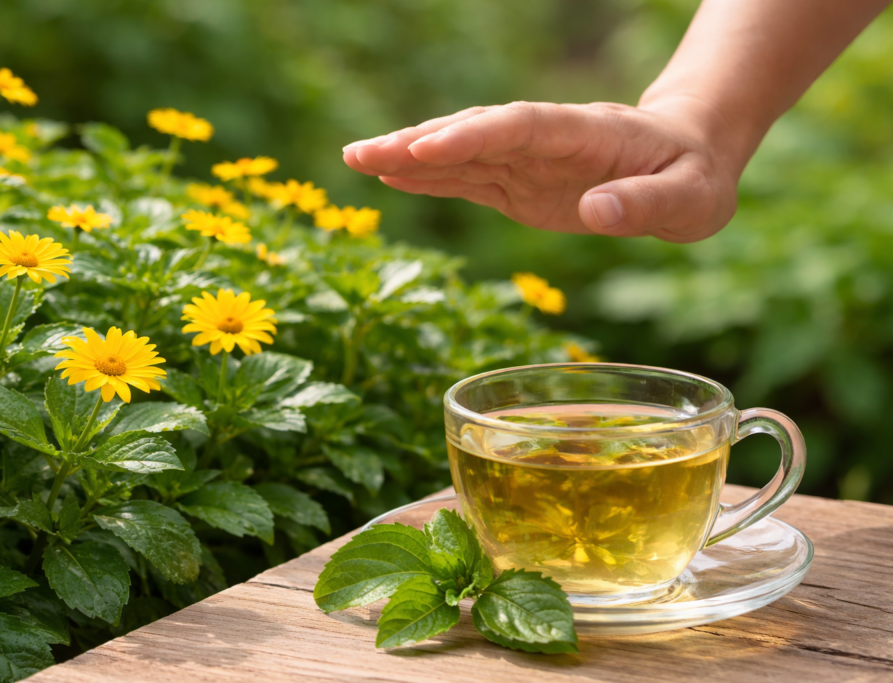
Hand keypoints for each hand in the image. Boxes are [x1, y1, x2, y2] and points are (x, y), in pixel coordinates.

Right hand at [342, 101, 742, 242]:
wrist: (687, 159)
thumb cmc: (694, 177)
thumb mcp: (693, 198)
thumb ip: (648, 204)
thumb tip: (594, 212)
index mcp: (587, 132)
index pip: (521, 126)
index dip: (472, 135)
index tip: (425, 148)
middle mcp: (547, 140)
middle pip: (475, 132)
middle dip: (418, 142)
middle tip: (360, 153)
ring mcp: (528, 161)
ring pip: (462, 153)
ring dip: (410, 157)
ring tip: (356, 160)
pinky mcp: (519, 184)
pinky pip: (469, 179)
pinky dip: (430, 179)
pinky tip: (390, 179)